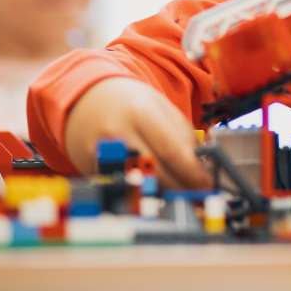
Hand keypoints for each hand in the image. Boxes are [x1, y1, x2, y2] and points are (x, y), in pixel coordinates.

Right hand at [64, 77, 211, 188]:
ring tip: (177, 190)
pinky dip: (141, 191)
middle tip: (197, 194)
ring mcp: (101, 154)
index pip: (172, 151)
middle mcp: (118, 134)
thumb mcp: (158, 105)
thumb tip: (202, 166)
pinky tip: (152, 187)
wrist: (83, 96)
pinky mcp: (91, 170)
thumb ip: (182, 133)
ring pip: (140, 185)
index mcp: (140, 112)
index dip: (192, 173)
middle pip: (157, 173)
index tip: (207, 184)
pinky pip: (123, 187)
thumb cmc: (128, 101)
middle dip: (182, 188)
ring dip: (163, 192)